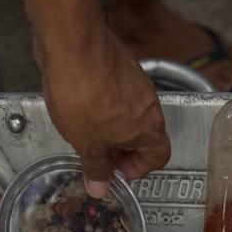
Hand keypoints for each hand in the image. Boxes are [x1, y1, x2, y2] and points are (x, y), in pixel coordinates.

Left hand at [39, 24, 170, 195]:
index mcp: (149, 128)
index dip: (138, 169)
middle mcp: (149, 104)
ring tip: (86, 130)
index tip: (116, 171)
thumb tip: (99, 187)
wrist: (72, 44)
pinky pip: (118, 94)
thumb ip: (96, 167)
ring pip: (130, 114)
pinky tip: (81, 106)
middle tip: (99, 154)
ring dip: (112, 127)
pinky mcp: (120, 67)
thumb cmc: (84, 93)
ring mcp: (136, 82)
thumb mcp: (86, 144)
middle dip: (122, 149)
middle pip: (144, 135)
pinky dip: (105, 105)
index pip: (158, 157)